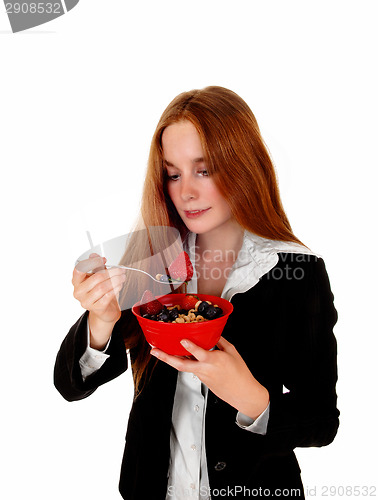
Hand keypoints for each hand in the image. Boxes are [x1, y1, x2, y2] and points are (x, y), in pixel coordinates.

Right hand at [72, 253, 125, 347]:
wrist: (105, 309)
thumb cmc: (100, 291)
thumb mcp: (97, 275)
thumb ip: (96, 266)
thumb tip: (95, 255)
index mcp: (76, 281)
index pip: (79, 269)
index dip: (92, 263)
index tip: (104, 259)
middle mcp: (78, 292)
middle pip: (96, 278)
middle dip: (111, 272)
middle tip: (121, 269)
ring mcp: (86, 301)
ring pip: (102, 287)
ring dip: (115, 280)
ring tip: (123, 277)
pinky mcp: (96, 308)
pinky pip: (107, 296)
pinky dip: (115, 289)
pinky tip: (120, 285)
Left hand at [150, 336, 268, 419]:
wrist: (243, 393)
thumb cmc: (240, 374)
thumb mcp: (233, 352)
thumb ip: (220, 341)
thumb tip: (213, 333)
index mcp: (214, 361)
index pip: (199, 353)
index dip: (190, 347)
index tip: (182, 339)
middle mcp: (205, 369)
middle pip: (181, 364)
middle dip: (166, 357)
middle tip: (155, 350)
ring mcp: (201, 376)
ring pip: (183, 367)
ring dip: (170, 359)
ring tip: (159, 352)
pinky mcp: (201, 380)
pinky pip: (190, 369)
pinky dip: (182, 362)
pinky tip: (177, 356)